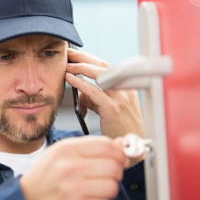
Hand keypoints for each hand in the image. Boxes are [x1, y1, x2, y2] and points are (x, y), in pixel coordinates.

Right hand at [20, 136, 129, 199]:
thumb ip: (90, 146)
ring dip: (108, 189)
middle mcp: (69, 168)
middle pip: (113, 167)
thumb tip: (119, 145)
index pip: (106, 146)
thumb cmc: (47, 175)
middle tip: (108, 175)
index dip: (119, 152)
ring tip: (95, 189)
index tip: (120, 158)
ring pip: (111, 187)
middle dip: (116, 172)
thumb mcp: (62, 152)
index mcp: (67, 149)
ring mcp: (72, 190)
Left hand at [65, 48, 144, 165]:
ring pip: (99, 74)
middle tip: (67, 53)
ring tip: (66, 65)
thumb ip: (93, 98)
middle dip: (83, 57)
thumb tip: (79, 90)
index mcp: (126, 86)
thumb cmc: (120, 128)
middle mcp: (125, 89)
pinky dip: (80, 83)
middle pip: (102, 65)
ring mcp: (121, 98)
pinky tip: (70, 79)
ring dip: (80, 67)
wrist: (132, 146)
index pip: (105, 65)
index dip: (88, 58)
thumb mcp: (107, 108)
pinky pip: (94, 91)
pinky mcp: (113, 108)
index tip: (74, 54)